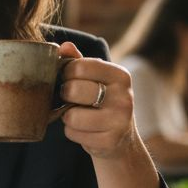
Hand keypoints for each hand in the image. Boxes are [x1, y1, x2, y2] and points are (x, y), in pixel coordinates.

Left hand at [54, 42, 137, 160]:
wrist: (121, 140)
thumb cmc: (102, 103)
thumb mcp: (95, 80)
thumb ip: (79, 62)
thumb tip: (64, 47)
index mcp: (120, 76)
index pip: (79, 67)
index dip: (66, 73)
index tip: (69, 78)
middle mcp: (124, 96)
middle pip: (73, 90)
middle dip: (65, 95)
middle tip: (71, 99)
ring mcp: (119, 120)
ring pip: (71, 116)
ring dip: (67, 117)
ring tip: (78, 115)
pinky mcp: (110, 141)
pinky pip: (73, 133)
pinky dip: (72, 132)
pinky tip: (85, 130)